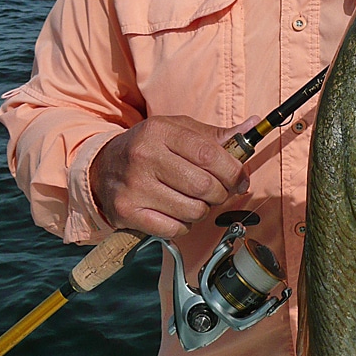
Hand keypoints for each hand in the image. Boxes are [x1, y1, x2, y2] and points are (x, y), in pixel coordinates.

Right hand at [89, 115, 259, 238]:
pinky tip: (175, 212)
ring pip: (193, 210)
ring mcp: (134, 186)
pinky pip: (174, 229)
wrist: (102, 167)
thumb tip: (254, 126)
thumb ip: (217, 135)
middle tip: (217, 192)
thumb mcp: (179, 131)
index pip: (210, 154)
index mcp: (161, 132)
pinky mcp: (127, 212)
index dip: (233, 171)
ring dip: (202, 210)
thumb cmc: (150, 148)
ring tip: (193, 200)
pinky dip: (183, 225)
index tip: (240, 179)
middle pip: (204, 186)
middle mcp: (145, 157)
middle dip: (220, 193)